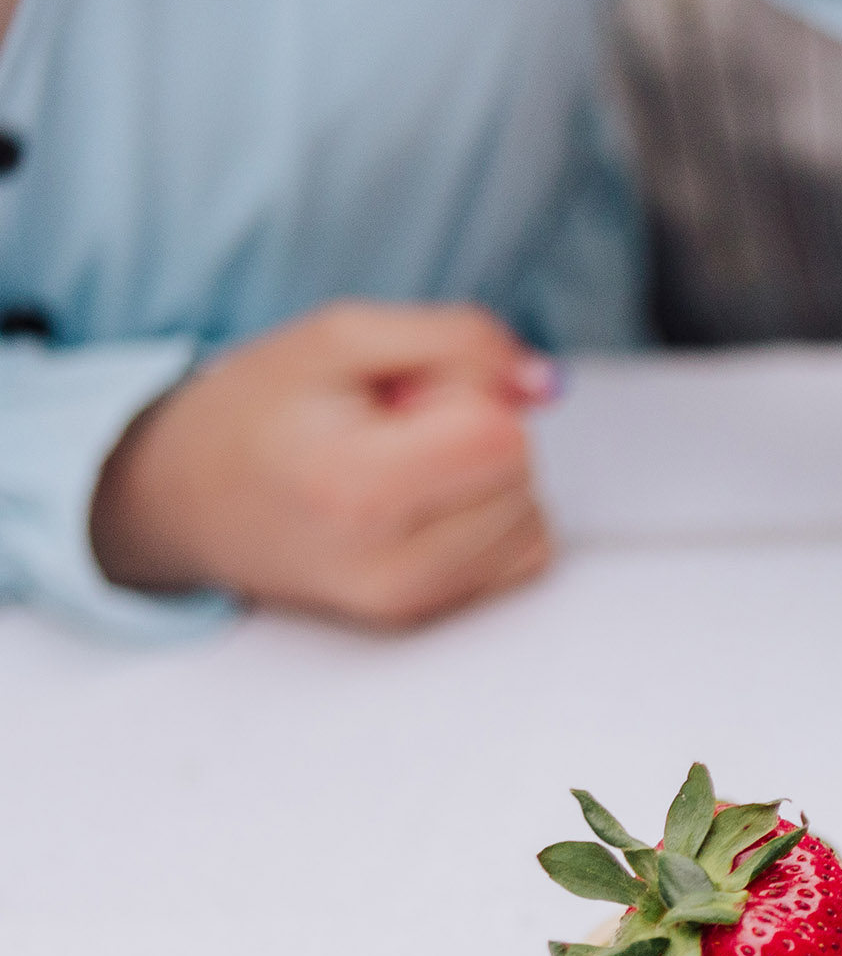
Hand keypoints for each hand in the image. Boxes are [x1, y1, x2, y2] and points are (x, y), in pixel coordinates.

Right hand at [89, 301, 558, 628]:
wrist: (181, 499)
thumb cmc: (255, 412)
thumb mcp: (340, 336)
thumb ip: (461, 341)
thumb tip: (545, 383)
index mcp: (359, 490)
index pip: (503, 436)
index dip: (470, 393)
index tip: (406, 392)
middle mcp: (390, 566)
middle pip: (522, 474)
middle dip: (478, 432)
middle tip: (390, 428)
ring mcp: (409, 604)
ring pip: (533, 520)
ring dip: (485, 478)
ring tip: (398, 464)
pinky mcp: (424, 619)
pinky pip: (521, 558)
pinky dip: (490, 520)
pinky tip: (419, 503)